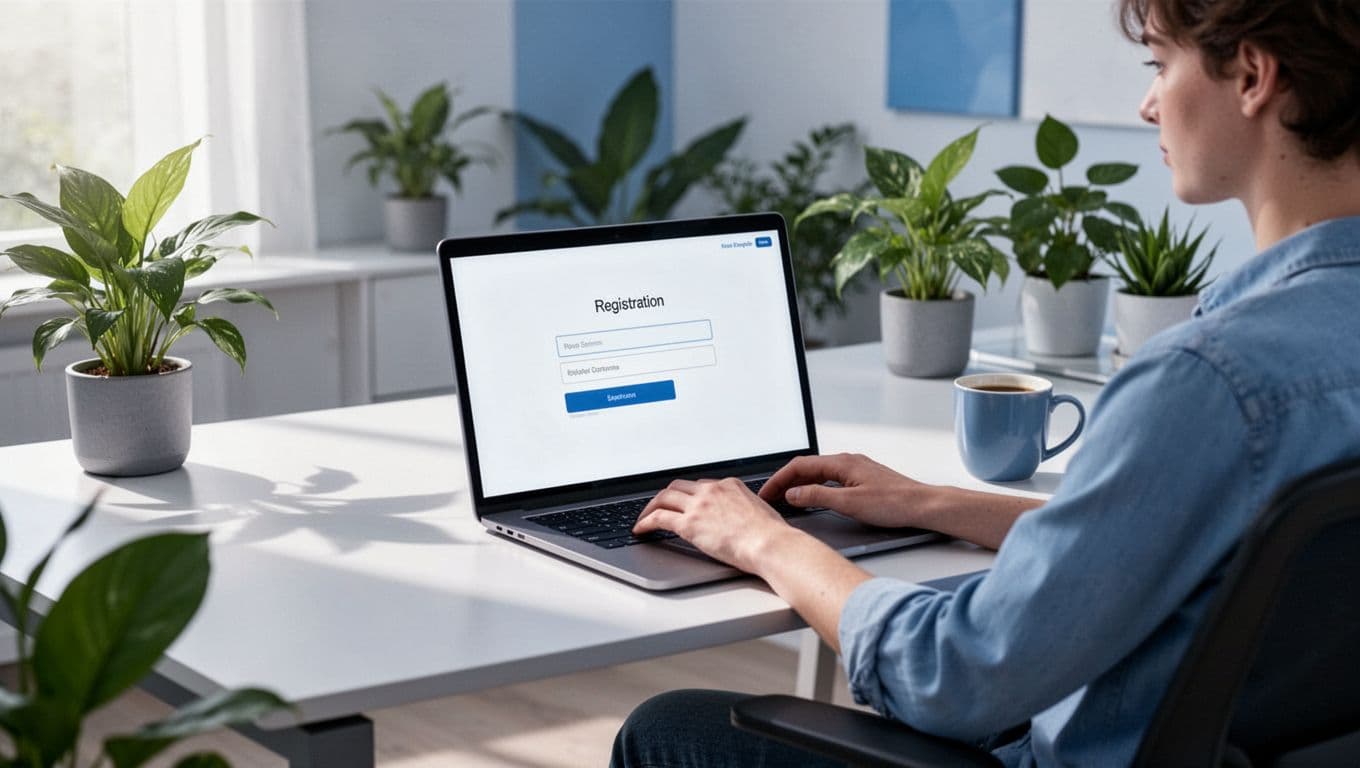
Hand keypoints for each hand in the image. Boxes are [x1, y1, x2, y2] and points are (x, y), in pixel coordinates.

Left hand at [633, 477, 797, 572]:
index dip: (689, 495)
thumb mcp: (760, 510)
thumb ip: (745, 509)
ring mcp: (698, 505)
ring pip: (664, 498)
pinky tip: (641, 529)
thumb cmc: (771, 534)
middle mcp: (711, 490)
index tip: (684, 502)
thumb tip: (744, 519)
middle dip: (666, 496)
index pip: (701, 486)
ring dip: (651, 507)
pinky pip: (659, 518)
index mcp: (730, 485)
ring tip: (644, 518)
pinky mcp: (688, 523)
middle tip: (659, 506)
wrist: (770, 543)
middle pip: (678, 487)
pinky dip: (645, 521)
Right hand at [759, 453, 939, 528]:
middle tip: (770, 496)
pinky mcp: (862, 479)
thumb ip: (817, 496)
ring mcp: (855, 469)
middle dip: (785, 481)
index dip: (779, 479)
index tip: (766, 492)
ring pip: (818, 473)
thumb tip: (793, 493)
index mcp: (841, 463)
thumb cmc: (893, 503)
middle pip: (807, 467)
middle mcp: (847, 461)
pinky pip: (829, 478)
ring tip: (785, 498)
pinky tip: (812, 498)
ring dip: (799, 483)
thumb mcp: (848, 503)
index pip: (800, 466)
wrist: (922, 505)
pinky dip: (814, 486)